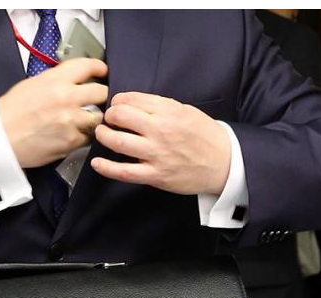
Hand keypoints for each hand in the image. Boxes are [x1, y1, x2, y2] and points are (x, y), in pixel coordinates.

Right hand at [0, 58, 107, 167]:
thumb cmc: (10, 112)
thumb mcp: (31, 85)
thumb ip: (55, 81)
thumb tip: (73, 81)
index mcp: (55, 80)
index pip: (88, 66)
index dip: (100, 68)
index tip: (103, 72)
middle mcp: (66, 97)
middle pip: (102, 92)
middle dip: (101, 96)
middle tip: (96, 100)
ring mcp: (71, 121)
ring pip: (98, 117)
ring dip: (93, 119)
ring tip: (81, 122)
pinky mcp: (71, 141)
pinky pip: (87, 137)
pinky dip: (81, 137)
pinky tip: (69, 135)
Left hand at [91, 92, 230, 195]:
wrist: (224, 163)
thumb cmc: (205, 136)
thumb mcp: (186, 111)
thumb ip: (160, 106)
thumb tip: (134, 103)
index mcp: (169, 111)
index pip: (132, 99)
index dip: (118, 101)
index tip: (116, 104)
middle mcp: (161, 131)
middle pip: (121, 117)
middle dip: (109, 115)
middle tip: (109, 118)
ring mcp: (156, 154)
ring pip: (118, 142)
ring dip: (104, 135)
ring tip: (102, 133)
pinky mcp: (155, 175)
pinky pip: (124, 172)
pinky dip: (106, 168)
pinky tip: (96, 163)